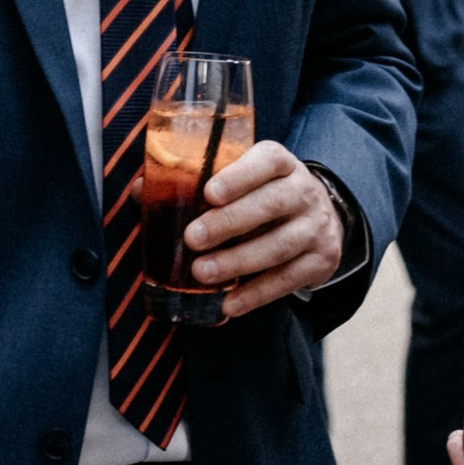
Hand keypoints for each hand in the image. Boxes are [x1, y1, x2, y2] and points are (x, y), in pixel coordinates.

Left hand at [185, 141, 344, 318]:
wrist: (320, 219)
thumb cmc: (262, 196)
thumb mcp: (240, 181)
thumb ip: (195, 183)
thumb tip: (141, 190)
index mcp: (281, 163)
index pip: (266, 161)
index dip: (239, 176)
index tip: (209, 193)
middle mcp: (304, 191)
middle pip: (270, 204)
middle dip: (229, 223)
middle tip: (192, 238)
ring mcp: (316, 226)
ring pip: (279, 245)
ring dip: (238, 261)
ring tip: (202, 273)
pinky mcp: (322, 259)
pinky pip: (288, 279)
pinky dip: (257, 294)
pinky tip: (229, 303)